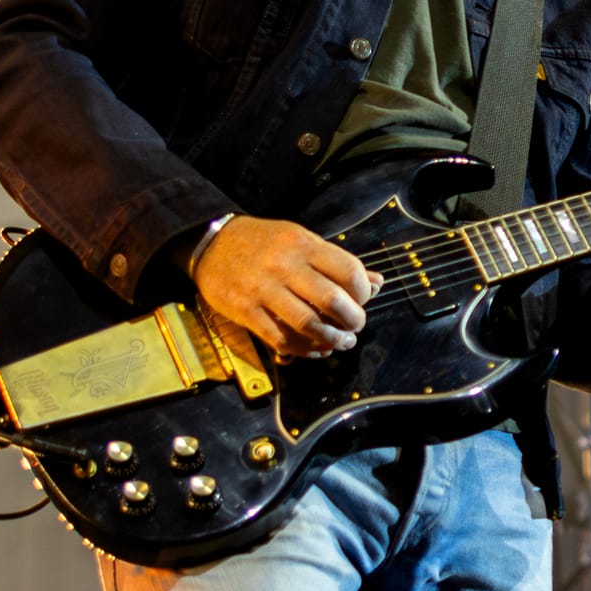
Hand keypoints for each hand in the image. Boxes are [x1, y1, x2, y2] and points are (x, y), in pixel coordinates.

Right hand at [188, 217, 383, 362]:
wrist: (211, 243)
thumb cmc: (263, 243)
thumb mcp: (301, 241)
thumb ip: (337, 262)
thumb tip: (378, 283)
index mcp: (302, 244)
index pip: (349, 271)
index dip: (364, 293)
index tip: (362, 301)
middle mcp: (284, 265)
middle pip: (332, 301)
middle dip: (353, 321)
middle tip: (354, 327)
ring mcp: (263, 289)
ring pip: (308, 324)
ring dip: (331, 340)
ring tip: (340, 342)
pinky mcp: (245, 311)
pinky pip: (281, 338)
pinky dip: (304, 349)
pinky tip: (315, 349)